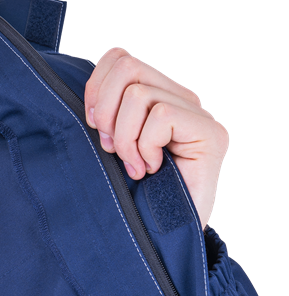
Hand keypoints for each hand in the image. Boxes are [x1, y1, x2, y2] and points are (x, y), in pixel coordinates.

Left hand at [84, 48, 228, 227]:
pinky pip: (160, 116)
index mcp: (155, 95)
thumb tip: (83, 100)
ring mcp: (199, 114)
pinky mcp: (211, 133)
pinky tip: (152, 169)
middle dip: (106, 110)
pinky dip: (145, 146)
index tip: (92, 125)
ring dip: (125, 137)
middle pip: (127, 65)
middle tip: (111, 147)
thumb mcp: (106, 147)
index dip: (95, 86)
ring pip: (139, 93)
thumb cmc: (131, 195)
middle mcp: (180, 98)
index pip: (119, 57)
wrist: (161, 237)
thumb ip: (103, 116)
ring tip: (134, 165)